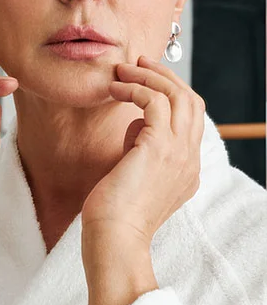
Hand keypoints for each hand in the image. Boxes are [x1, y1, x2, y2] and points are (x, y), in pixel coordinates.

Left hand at [81, 56, 204, 304]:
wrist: (113, 241)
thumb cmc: (113, 216)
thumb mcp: (132, 177)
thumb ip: (139, 150)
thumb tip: (134, 126)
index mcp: (187, 169)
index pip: (191, 119)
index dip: (170, 94)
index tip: (143, 80)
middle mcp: (189, 159)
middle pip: (191, 100)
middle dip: (165, 76)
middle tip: (137, 63)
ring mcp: (179, 153)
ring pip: (177, 95)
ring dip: (148, 76)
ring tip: (121, 71)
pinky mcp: (158, 148)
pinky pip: (154, 101)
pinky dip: (135, 89)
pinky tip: (114, 90)